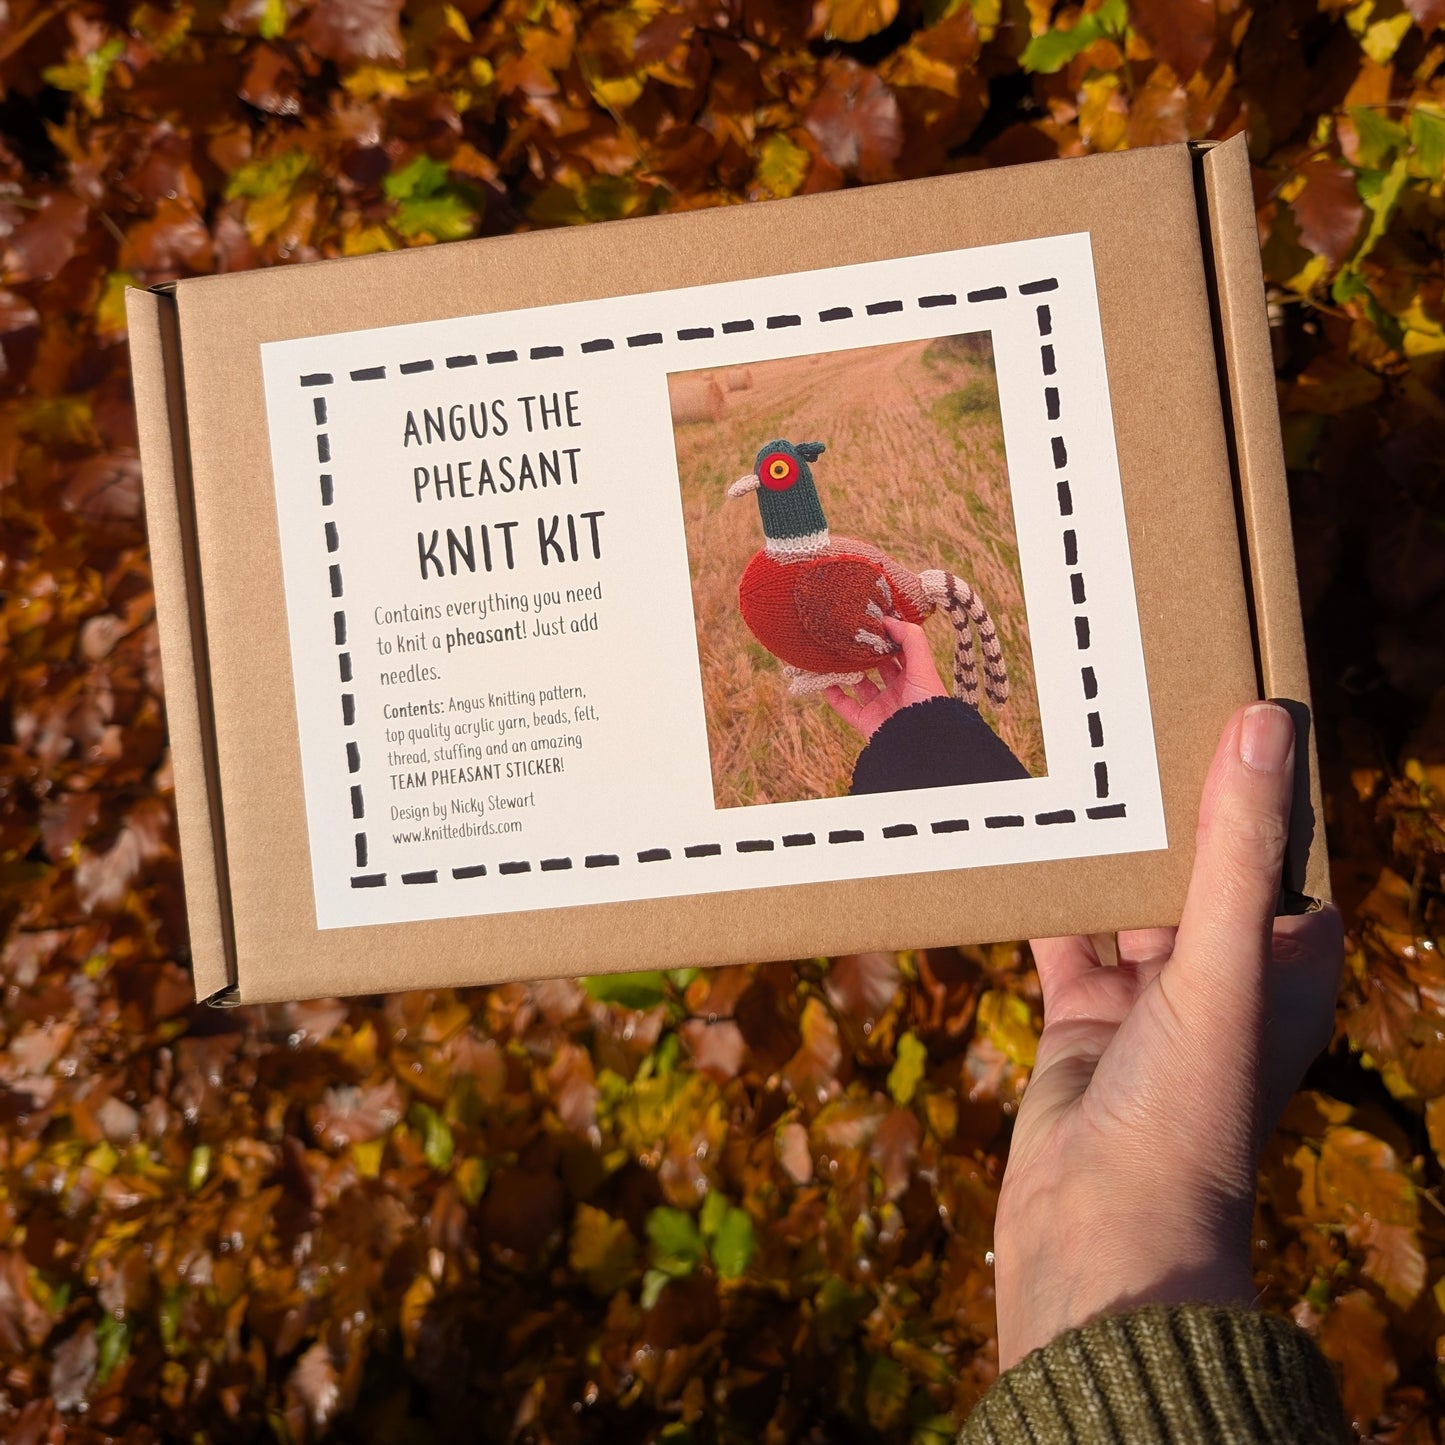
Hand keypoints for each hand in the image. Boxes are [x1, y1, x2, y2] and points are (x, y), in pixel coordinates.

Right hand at [823, 617, 947, 738]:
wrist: (922, 743)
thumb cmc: (929, 703)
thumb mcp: (924, 666)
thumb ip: (911, 639)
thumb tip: (889, 619)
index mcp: (915, 678)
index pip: (901, 652)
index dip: (889, 637)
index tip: (873, 622)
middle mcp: (899, 691)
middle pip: (879, 667)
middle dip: (866, 652)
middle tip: (851, 634)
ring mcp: (882, 707)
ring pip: (861, 685)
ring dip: (848, 672)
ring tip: (835, 654)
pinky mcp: (867, 722)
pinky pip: (846, 707)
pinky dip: (834, 695)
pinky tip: (824, 680)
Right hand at [993, 702, 1341, 1369]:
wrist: (1102, 1230)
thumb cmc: (1188, 1107)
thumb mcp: (1225, 968)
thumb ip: (1240, 853)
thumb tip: (1265, 727)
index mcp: (1285, 966)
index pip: (1283, 854)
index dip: (1259, 786)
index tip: (1223, 705)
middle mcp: (1224, 976)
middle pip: (1199, 868)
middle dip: (1167, 804)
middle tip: (1128, 716)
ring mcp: (1149, 997)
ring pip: (1124, 898)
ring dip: (1099, 846)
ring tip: (1068, 763)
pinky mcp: (1083, 1013)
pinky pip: (1062, 937)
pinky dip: (1039, 895)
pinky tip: (1010, 842)